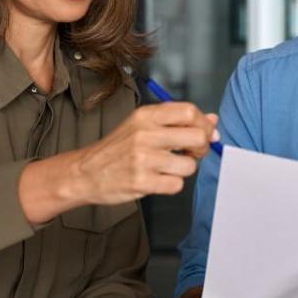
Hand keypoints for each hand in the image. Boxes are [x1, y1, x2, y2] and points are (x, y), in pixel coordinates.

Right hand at [20, 102, 217, 223]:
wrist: (84, 172)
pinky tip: (158, 179)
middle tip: (191, 153)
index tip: (206, 134)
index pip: (189, 112)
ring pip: (189, 166)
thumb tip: (212, 120)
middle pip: (197, 137)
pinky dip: (171, 185)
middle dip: (201, 148)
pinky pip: (176, 185)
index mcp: (146, 116)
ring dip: (184, 170)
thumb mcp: (142, 125)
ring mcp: (143, 159)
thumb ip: (176, 121)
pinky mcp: (141, 181)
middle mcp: (145, 134)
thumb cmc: (117, 148)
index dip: (204, 124)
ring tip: (168, 168)